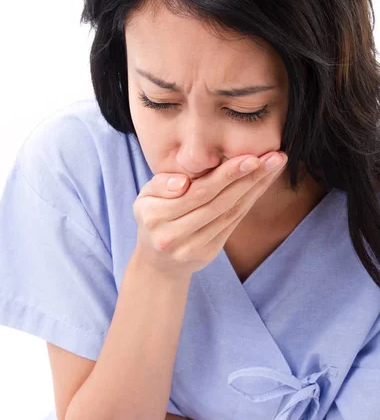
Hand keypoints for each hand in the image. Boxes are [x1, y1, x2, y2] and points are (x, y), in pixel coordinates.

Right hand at [133, 150, 287, 278]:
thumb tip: (182, 182)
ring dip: (255, 188)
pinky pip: (232, 223)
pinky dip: (249, 201)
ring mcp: (192, 248)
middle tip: (274, 158)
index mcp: (155, 217)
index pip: (198, 193)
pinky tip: (262, 184)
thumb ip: (160, 184)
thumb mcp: (145, 198)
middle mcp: (173, 235)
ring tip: (274, 166)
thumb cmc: (152, 218)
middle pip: (218, 203)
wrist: (156, 261)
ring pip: (229, 214)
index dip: (227, 175)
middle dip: (248, 178)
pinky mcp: (207, 254)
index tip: (251, 158)